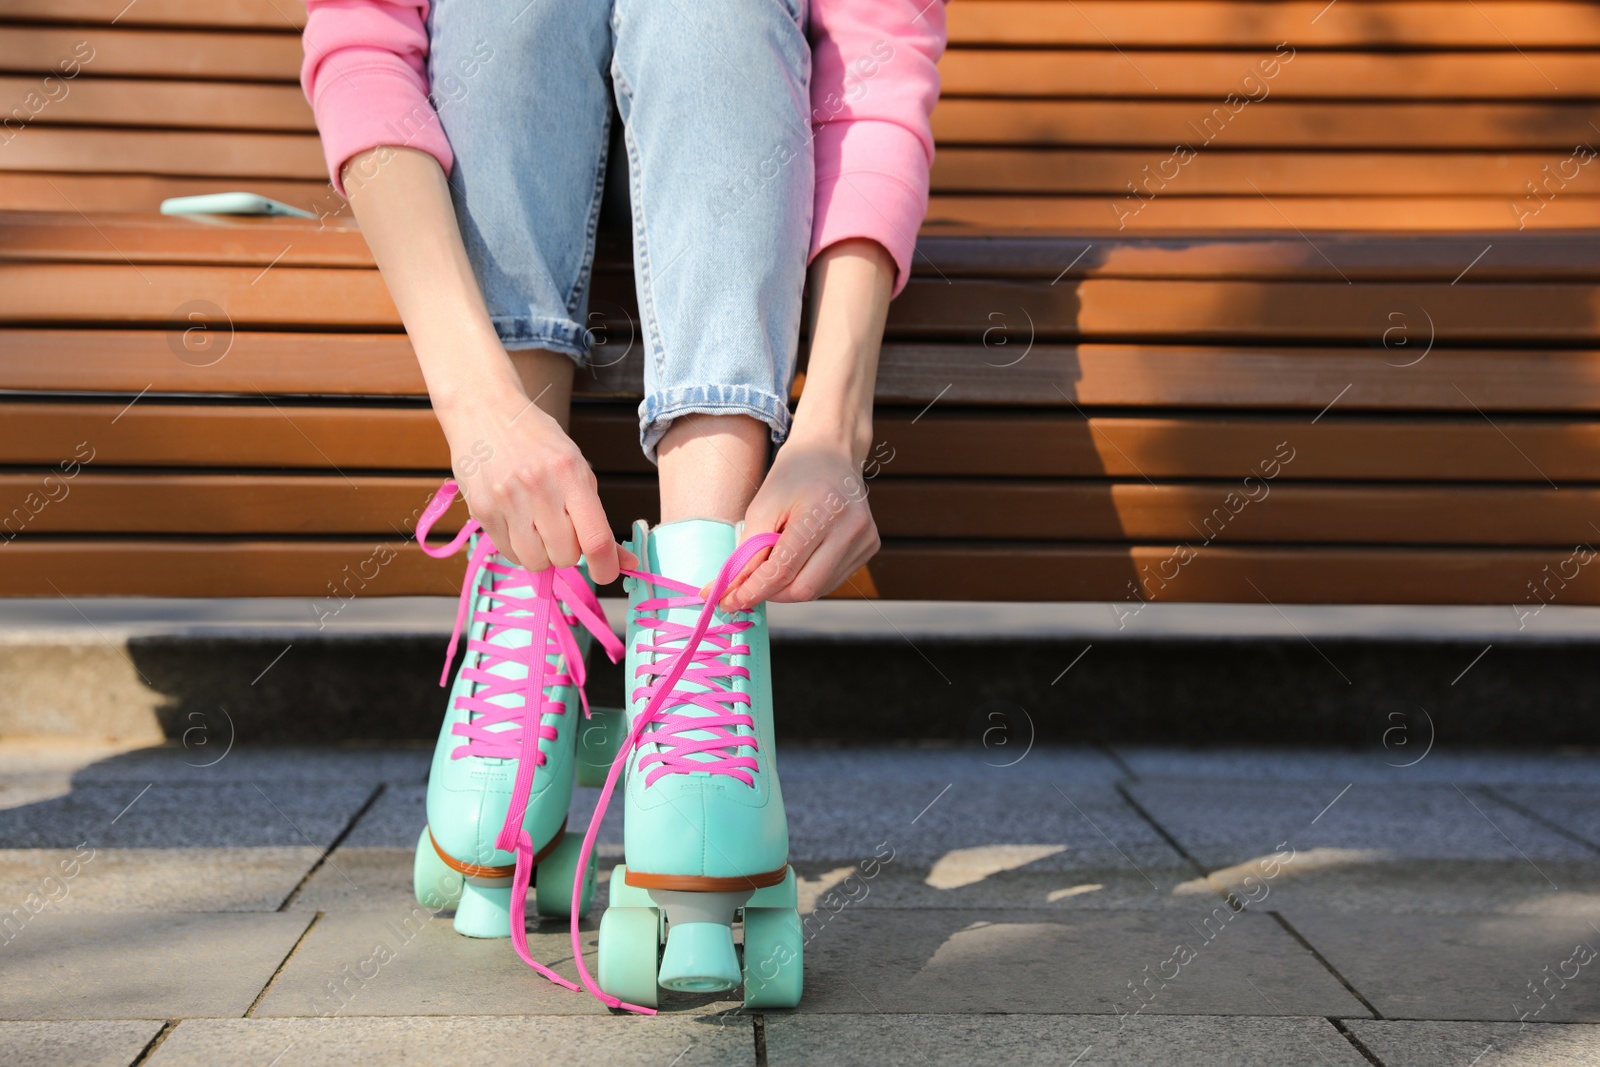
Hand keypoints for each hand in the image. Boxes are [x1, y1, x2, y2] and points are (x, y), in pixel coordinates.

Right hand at [436, 385, 634, 583]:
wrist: (484, 411)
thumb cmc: (537, 441)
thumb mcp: (576, 467)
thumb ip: (597, 516)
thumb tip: (626, 563)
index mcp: (571, 474)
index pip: (596, 538)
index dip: (606, 567)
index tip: (606, 573)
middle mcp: (539, 488)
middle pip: (566, 556)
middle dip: (569, 552)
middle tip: (562, 529)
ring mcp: (507, 501)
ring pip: (536, 562)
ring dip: (543, 554)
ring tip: (537, 526)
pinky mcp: (481, 511)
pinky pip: (510, 553)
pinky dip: (519, 548)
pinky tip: (517, 523)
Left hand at [712, 436, 879, 609]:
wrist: (831, 453)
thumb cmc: (793, 476)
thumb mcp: (762, 506)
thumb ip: (749, 551)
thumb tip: (733, 591)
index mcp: (823, 511)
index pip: (783, 569)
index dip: (753, 591)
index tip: (728, 601)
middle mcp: (851, 528)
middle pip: (803, 588)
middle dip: (770, 593)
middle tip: (748, 587)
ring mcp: (865, 540)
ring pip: (818, 590)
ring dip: (788, 587)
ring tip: (775, 563)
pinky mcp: (869, 548)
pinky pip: (831, 581)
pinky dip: (807, 579)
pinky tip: (798, 560)